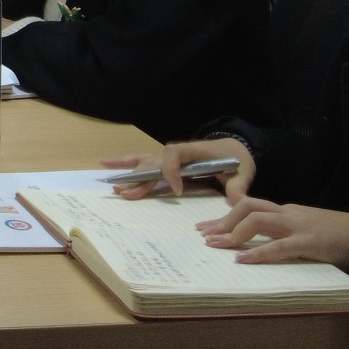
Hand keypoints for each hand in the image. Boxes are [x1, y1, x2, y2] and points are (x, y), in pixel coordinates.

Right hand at [106, 136, 253, 198]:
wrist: (235, 147)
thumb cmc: (237, 159)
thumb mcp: (243, 172)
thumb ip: (239, 186)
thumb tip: (239, 200)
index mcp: (193, 151)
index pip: (175, 156)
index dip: (171, 172)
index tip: (177, 191)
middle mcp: (176, 152)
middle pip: (153, 163)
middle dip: (142, 180)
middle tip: (129, 194)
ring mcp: (167, 157)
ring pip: (144, 164)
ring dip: (129, 175)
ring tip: (114, 186)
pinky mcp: (164, 162)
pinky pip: (141, 161)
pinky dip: (123, 162)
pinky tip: (105, 163)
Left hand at [200, 194, 348, 269]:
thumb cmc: (337, 237)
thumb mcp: (305, 231)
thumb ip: (285, 235)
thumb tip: (259, 247)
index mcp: (286, 212)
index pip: (250, 206)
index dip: (225, 216)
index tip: (207, 227)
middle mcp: (288, 214)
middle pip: (248, 207)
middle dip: (223, 220)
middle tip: (204, 235)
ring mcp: (298, 226)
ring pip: (258, 219)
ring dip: (233, 232)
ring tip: (215, 245)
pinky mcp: (309, 242)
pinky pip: (278, 246)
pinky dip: (258, 252)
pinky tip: (241, 259)